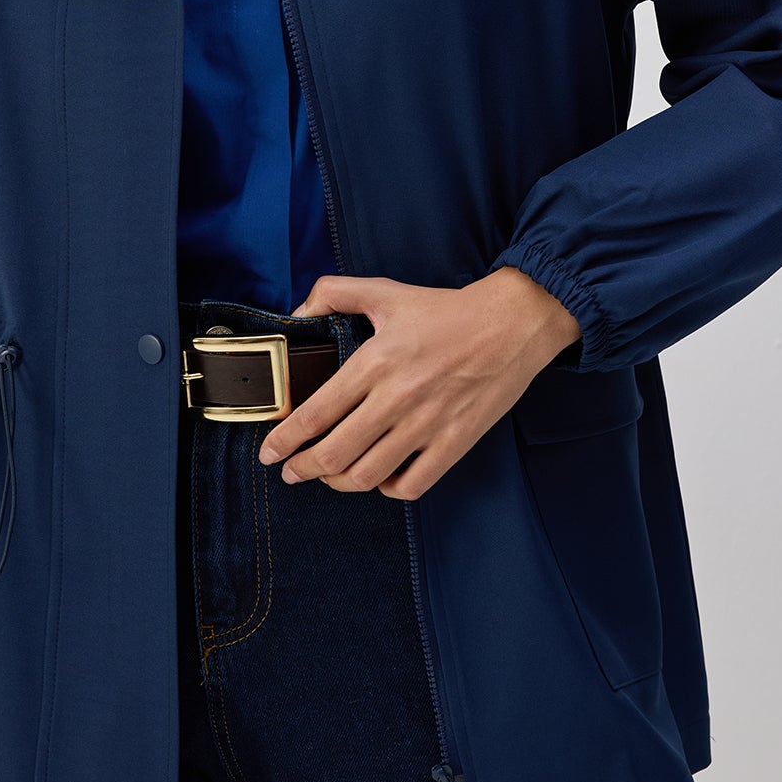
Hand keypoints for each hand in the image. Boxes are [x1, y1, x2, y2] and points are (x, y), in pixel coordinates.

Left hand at [256, 268, 581, 498]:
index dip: (284, 441)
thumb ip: (336, 292)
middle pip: (334, 454)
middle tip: (290, 472)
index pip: (315, 414)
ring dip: (338, 483)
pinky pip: (412, 485)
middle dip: (302, 470)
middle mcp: (396, 399)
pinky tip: (381, 478)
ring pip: (367, 476)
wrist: (511, 324)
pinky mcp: (454, 442)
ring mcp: (426, 426)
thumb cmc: (448, 311)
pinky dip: (388, 489)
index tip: (269, 453)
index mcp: (374, 364)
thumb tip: (299, 309)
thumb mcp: (387, 292)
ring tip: (328, 477)